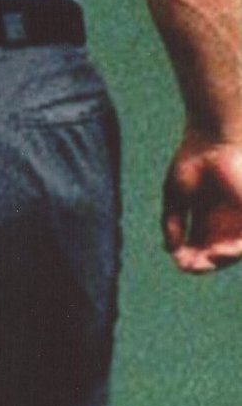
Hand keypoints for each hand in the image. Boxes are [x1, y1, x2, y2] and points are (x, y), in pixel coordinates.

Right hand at [162, 133, 241, 271]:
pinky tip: (217, 253)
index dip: (188, 258)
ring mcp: (238, 220)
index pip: (199, 249)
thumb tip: (171, 250)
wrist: (214, 141)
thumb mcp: (175, 197)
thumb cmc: (194, 162)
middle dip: (202, 264)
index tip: (177, 259)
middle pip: (214, 255)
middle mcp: (225, 224)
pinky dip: (232, 252)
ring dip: (218, 261)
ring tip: (204, 261)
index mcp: (206, 221)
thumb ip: (172, 224)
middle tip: (189, 264)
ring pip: (232, 252)